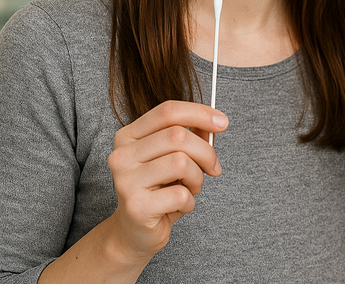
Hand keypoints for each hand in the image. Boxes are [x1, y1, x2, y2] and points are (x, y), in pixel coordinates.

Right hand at [105, 100, 227, 262]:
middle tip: (214, 168)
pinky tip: (179, 206)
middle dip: (206, 152)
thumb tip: (214, 122)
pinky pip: (181, 194)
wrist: (134, 232)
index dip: (199, 113)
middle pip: (178, 136)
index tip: (223, 122)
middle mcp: (121, 156)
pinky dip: (190, 201)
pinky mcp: (136, 207)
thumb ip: (191, 136)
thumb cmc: (158, 190)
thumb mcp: (173, 157)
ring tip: (191, 188)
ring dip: (197, 178)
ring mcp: (125, 181)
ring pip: (181, 163)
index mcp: (128, 137)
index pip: (167, 112)